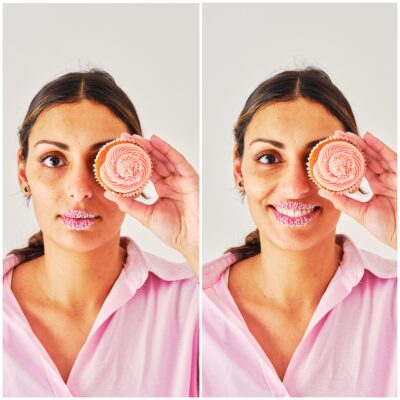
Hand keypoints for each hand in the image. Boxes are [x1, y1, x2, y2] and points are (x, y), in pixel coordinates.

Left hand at [104, 133, 198, 276]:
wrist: (191, 240)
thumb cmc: (173, 231)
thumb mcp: (145, 215)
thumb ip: (128, 204)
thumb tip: (108, 194)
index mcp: (162, 190)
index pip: (146, 171)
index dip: (134, 161)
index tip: (119, 152)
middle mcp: (171, 182)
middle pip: (154, 161)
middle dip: (140, 149)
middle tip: (124, 139)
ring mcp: (181, 179)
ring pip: (164, 158)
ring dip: (151, 146)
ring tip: (136, 138)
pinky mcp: (190, 178)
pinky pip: (177, 160)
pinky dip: (167, 149)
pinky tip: (155, 141)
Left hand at [318, 130, 396, 249]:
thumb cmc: (388, 229)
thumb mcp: (360, 213)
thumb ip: (343, 201)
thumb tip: (322, 191)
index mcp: (378, 187)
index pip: (360, 169)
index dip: (348, 159)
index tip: (332, 151)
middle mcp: (386, 179)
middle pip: (367, 158)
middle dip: (352, 147)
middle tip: (336, 137)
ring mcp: (395, 176)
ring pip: (377, 155)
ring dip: (362, 144)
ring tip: (346, 135)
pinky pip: (390, 157)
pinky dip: (379, 146)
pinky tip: (367, 137)